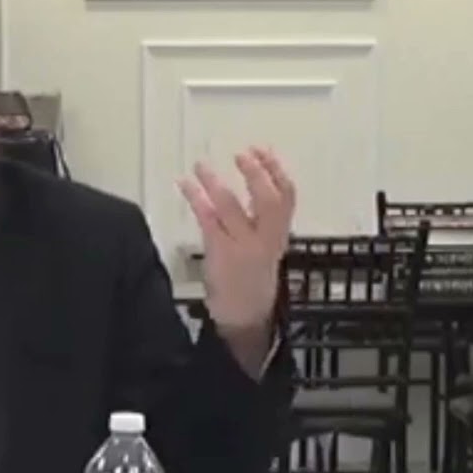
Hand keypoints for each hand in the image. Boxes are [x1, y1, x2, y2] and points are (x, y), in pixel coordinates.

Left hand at [178, 147, 295, 369]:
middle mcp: (265, 239)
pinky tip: (185, 186)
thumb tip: (255, 197)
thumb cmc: (252, 287)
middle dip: (255, 173)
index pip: (287, 198)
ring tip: (201, 165)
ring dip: (215, 181)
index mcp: (279, 237)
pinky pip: (208, 219)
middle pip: (267, 198)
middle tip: (240, 154)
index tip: (264, 152)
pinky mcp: (220, 252)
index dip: (276, 172)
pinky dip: (195, 199)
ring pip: (231, 205)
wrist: (244, 319)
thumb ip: (264, 228)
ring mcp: (242, 245)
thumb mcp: (268, 254)